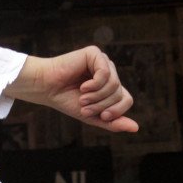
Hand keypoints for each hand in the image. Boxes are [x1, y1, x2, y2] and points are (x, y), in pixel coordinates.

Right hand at [6, 46, 137, 132]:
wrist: (46, 88)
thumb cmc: (66, 100)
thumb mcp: (92, 116)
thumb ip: (113, 122)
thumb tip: (136, 128)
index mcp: (110, 86)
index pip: (127, 99)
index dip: (117, 111)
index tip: (102, 117)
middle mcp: (109, 72)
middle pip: (120, 93)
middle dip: (102, 104)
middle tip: (84, 106)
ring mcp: (103, 62)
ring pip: (114, 84)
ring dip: (96, 96)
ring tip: (82, 97)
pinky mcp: (94, 54)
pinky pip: (105, 73)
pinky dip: (95, 84)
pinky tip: (83, 86)